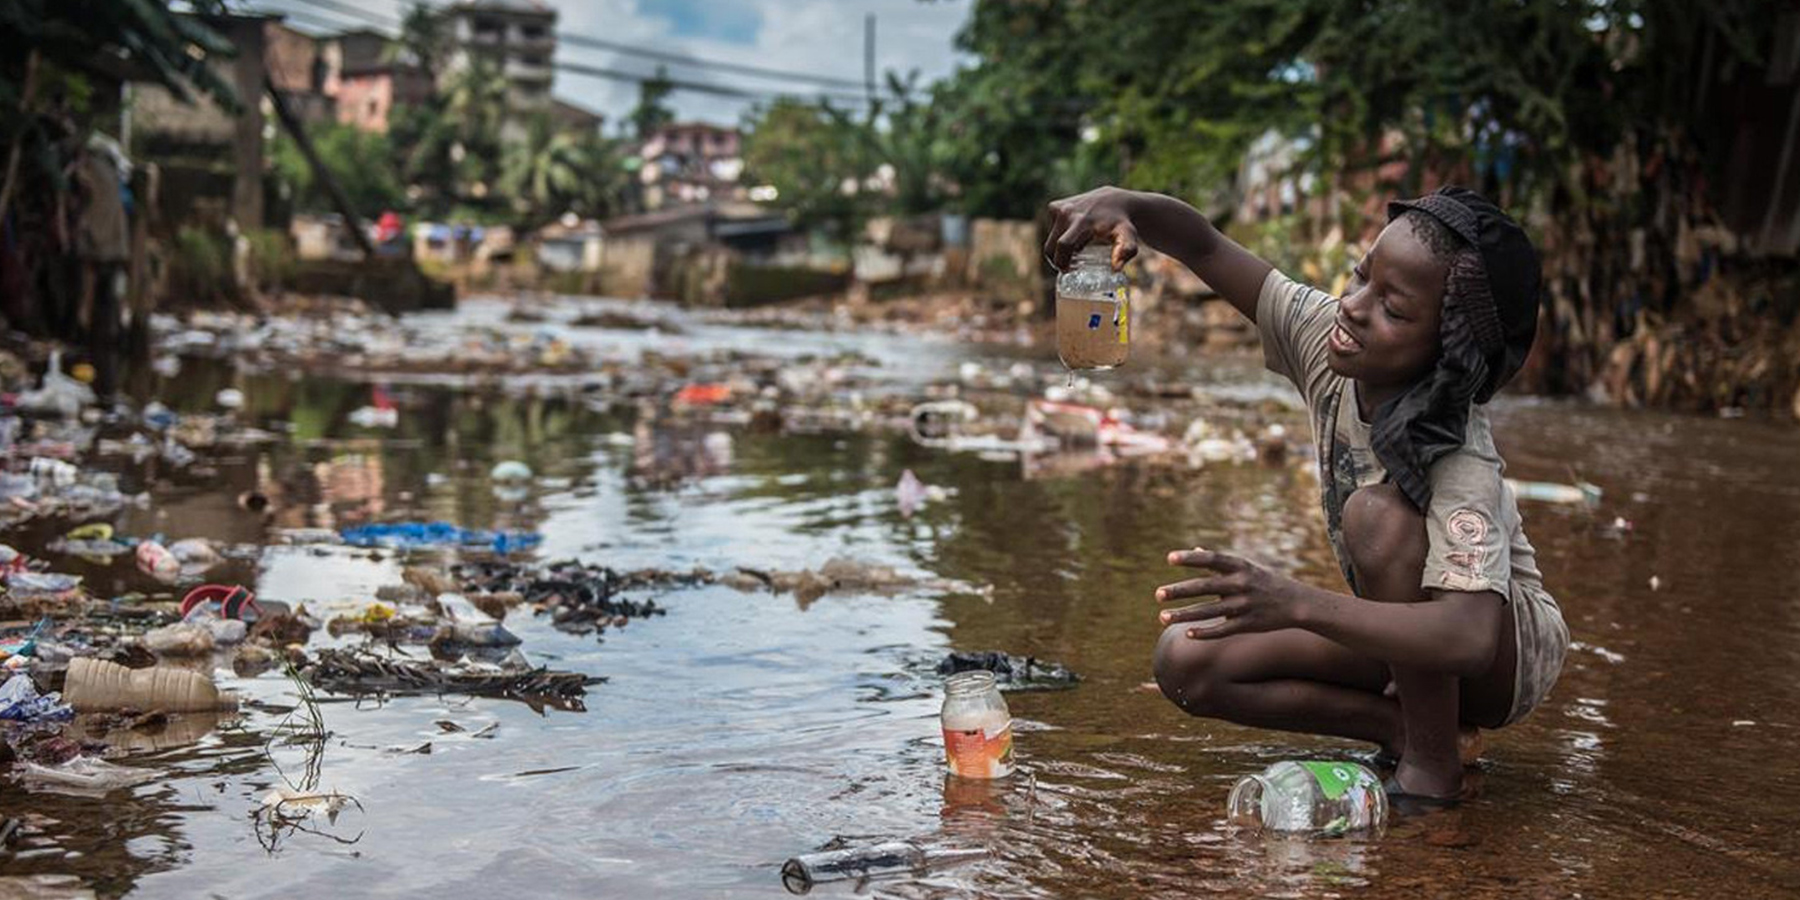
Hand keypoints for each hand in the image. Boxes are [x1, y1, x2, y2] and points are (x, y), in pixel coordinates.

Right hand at [1043, 186, 1140, 271]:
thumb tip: (1116, 269)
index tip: (1067, 271)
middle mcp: (1067, 212)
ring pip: (1050, 239)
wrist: (1116, 201)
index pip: (1063, 245)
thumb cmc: (1122, 223)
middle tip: (1068, 267)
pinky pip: (1051, 229)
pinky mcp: (1055, 206)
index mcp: (1082, 221)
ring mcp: (1059, 208)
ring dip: (1057, 249)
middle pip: (1051, 246)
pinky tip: (1072, 237)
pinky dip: (1058, 237)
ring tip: (1073, 251)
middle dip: (1057, 259)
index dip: (1061, 262)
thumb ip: (1126, 251)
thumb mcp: (1127, 237)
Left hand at [1155, 547, 1301, 638]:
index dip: (1191, 559)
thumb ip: (1218, 563)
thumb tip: (1194, 550)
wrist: (1297, 603)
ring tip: (1162, 617)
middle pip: (1206, 586)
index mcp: (1240, 567)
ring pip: (1210, 611)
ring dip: (1185, 615)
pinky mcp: (1249, 624)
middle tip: (1157, 594)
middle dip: (1180, 591)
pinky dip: (1206, 632)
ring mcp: (1246, 605)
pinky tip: (1187, 633)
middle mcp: (1242, 584)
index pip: (1211, 559)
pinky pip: (1223, 629)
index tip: (1169, 558)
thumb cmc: (1264, 582)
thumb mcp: (1245, 567)